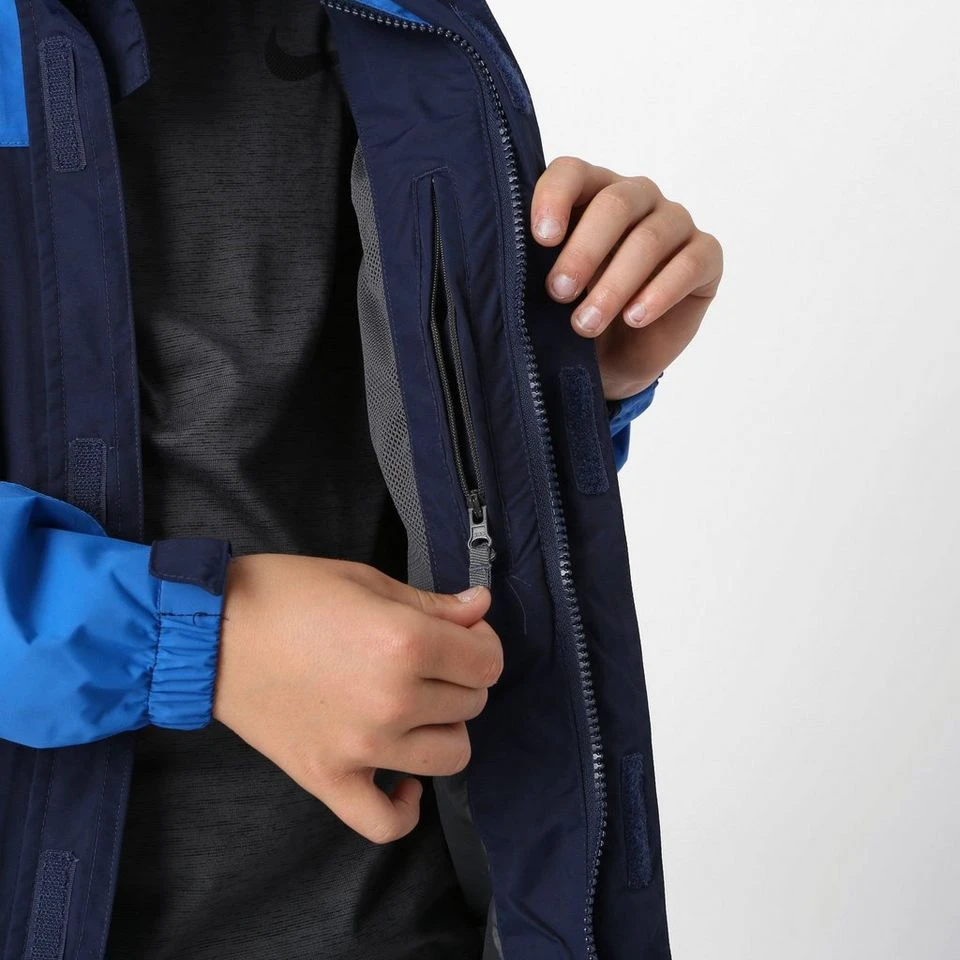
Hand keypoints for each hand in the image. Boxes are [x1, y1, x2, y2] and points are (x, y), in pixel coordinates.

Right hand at [213, 554, 501, 843]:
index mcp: (406, 643)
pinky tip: (403, 780)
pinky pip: (386, 822)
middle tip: (429, 663)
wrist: (210, 631)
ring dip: (442, 730)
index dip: (481, 646)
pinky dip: (404, 807)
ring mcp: (362, 748)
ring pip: (450, 756)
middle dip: (460, 679)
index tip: (463, 639)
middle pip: (471, 704)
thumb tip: (481, 607)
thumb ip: (432, 603)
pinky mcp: (328, 780)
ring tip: (416, 708)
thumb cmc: (286, 595)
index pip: (487, 661)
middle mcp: (393, 701)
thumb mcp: (366, 581)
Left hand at [531, 157, 722, 399]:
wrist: (612, 359)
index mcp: (589, 192)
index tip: (540, 239)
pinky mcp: (705, 255)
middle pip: (614, 204)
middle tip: (558, 293)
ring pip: (649, 238)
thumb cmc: (572, 313)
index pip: (571, 172)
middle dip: (583, 252)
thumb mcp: (545, 290)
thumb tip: (504, 261)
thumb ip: (531, 264)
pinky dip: (659, 293)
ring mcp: (674, 222)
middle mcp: (635, 196)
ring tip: (586, 324)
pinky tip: (633, 318)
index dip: (554, 198)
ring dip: (614, 285)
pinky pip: (689, 263)